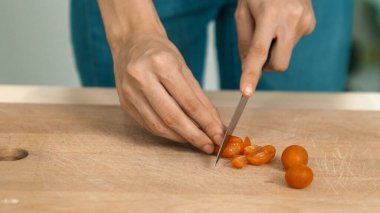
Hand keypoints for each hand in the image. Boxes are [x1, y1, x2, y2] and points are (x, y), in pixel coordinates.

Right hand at [113, 33, 224, 152]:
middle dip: (194, 136)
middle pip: (172, 117)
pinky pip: (149, 125)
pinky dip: (167, 133)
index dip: (206, 123)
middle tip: (210, 146)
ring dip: (181, 138)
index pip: (189, 102)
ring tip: (197, 142)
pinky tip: (180, 135)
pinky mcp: (125, 104)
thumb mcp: (184, 68)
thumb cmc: (161, 53)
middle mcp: (143, 78)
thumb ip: (199, 97)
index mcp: (162, 65)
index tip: (218, 135)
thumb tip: (214, 123)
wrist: (131, 43)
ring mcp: (130, 93)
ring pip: (159, 126)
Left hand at [235, 0, 315, 95]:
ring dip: (274, 46)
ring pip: (285, 53)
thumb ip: (244, 41)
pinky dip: (283, 38)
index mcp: (270, 15)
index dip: (252, 74)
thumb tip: (248, 66)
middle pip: (279, 64)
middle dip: (266, 66)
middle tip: (258, 51)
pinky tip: (281, 20)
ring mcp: (305, 22)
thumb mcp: (242, 11)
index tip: (246, 92)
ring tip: (270, 22)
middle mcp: (291, 20)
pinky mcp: (311, 24)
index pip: (259, 52)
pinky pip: (292, 43)